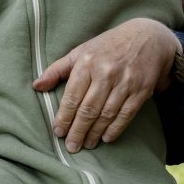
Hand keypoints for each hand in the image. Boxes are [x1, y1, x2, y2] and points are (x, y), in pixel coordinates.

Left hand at [32, 18, 178, 152]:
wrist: (147, 36)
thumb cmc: (107, 47)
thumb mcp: (80, 52)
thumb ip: (57, 70)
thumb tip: (36, 86)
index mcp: (87, 63)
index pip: (72, 96)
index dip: (64, 117)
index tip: (58, 132)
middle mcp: (106, 72)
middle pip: (89, 109)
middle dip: (78, 130)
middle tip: (71, 146)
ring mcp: (125, 82)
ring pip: (107, 113)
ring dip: (95, 132)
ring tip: (87, 144)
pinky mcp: (142, 89)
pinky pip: (127, 113)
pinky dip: (116, 128)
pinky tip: (106, 137)